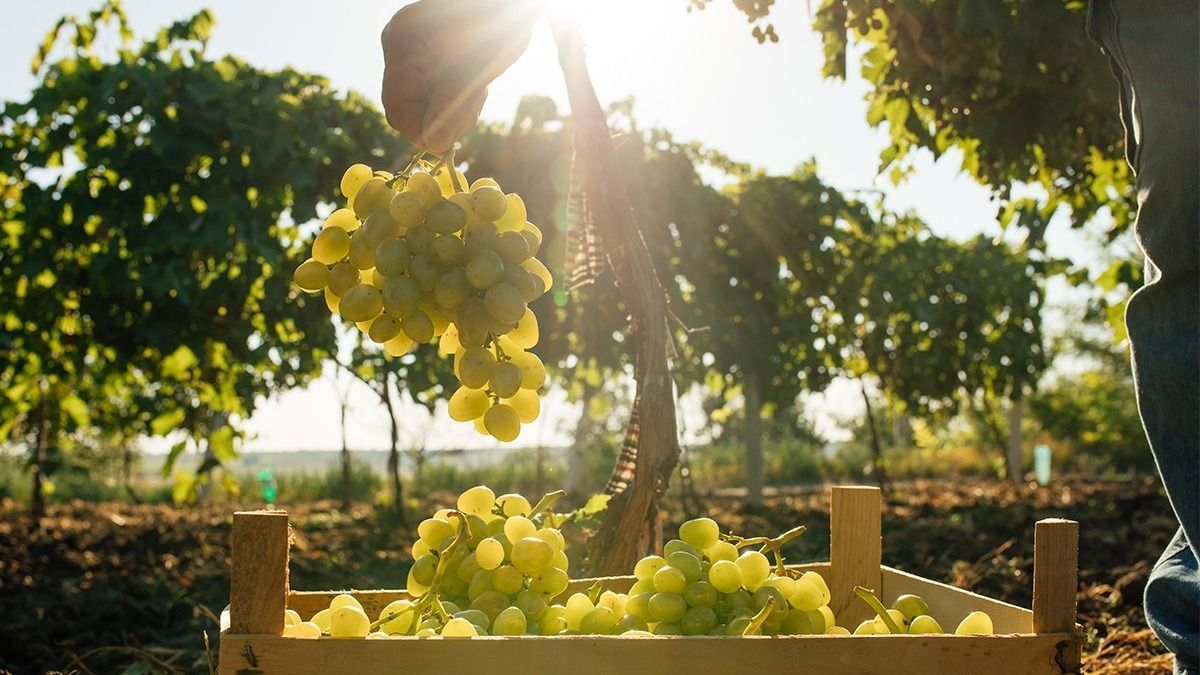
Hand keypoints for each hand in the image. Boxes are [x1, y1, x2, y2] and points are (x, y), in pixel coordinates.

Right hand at [381, 0, 543, 153]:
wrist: (508, 3)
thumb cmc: (496, 25)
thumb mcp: (475, 70)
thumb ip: (451, 108)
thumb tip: (435, 147)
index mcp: (403, 45)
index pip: (399, 110)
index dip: (424, 133)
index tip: (452, 142)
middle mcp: (398, 48)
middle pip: (408, 111)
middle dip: (443, 118)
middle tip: (476, 100)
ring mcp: (410, 54)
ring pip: (423, 107)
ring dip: (454, 109)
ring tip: (479, 87)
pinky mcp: (425, 61)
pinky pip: (433, 95)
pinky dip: (455, 99)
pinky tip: (474, 83)